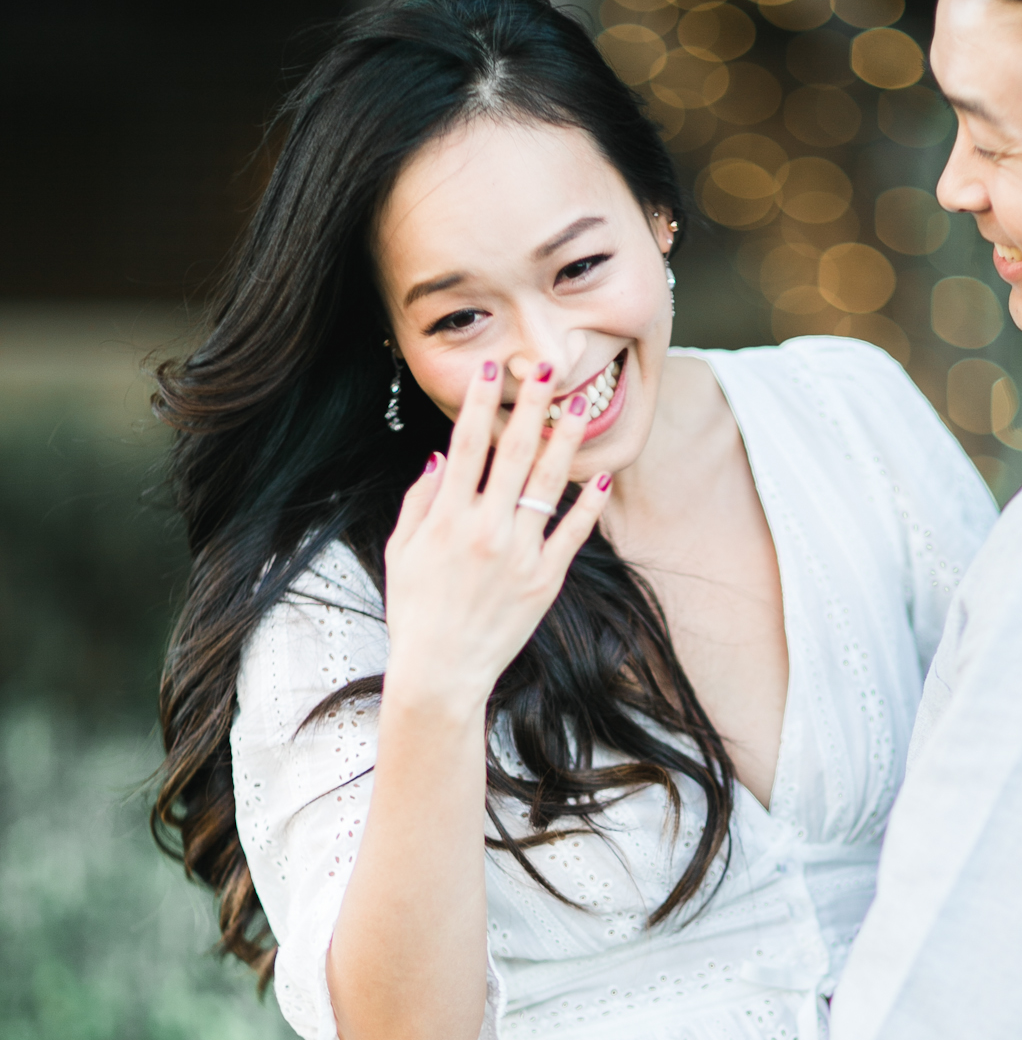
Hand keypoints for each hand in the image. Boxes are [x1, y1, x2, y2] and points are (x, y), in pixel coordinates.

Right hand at [383, 359, 611, 719]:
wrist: (441, 672)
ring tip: (579, 407)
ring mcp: (519, 555)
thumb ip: (420, 500)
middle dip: (531, 404)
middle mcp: (484, 530)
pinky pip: (572, 533)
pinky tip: (602, 476)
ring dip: (566, 441)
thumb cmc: (415, 610)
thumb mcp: (402, 551)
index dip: (479, 403)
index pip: (465, 445)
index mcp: (446, 518)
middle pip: (513, 453)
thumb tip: (441, 456)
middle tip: (547, 367)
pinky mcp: (544, 581)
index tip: (491, 368)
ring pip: (548, 484)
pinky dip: (589, 504)